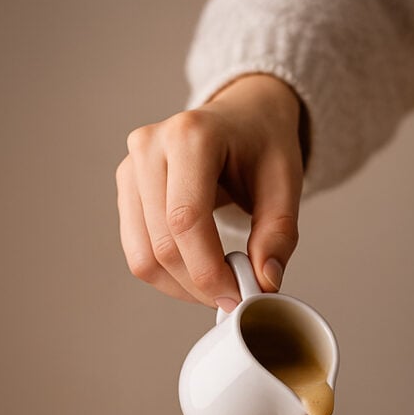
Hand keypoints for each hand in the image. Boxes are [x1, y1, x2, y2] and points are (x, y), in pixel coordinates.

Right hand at [116, 74, 304, 307]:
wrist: (243, 117)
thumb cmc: (263, 145)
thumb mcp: (286, 183)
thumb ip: (278, 234)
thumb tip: (264, 282)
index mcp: (191, 136)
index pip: (186, 220)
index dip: (209, 271)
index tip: (238, 297)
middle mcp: (150, 147)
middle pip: (163, 245)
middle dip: (200, 285)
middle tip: (235, 297)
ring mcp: (131, 168)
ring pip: (143, 256)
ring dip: (181, 287)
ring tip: (218, 286)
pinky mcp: (126, 189)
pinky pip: (137, 252)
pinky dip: (168, 276)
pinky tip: (198, 274)